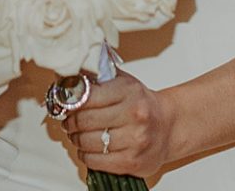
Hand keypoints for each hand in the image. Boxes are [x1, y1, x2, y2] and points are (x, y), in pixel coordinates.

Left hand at [57, 69, 175, 184]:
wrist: (168, 126)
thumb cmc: (142, 103)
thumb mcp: (124, 82)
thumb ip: (100, 75)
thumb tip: (70, 73)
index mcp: (129, 92)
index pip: (89, 96)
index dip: (72, 101)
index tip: (66, 103)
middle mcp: (134, 116)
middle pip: (86, 121)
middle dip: (71, 122)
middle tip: (68, 121)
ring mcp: (134, 140)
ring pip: (89, 142)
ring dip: (76, 140)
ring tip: (76, 135)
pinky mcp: (132, 161)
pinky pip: (97, 161)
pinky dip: (86, 156)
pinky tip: (86, 149)